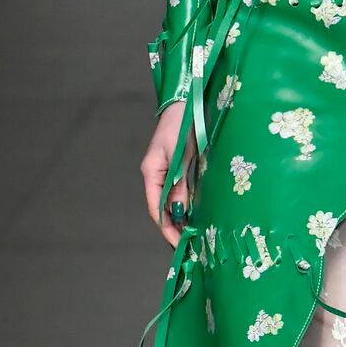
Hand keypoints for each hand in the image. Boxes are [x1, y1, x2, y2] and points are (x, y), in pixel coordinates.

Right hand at [140, 99, 196, 246]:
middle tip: (189, 244)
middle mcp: (155, 174)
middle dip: (174, 226)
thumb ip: (179, 183)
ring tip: (192, 235)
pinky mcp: (174, 166)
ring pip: (170, 201)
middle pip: (162, 207)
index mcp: (151, 172)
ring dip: (180, 217)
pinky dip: (184, 203)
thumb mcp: (182, 155)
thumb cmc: (180, 124)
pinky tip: (194, 213)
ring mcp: (164, 171)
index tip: (179, 243)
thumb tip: (179, 211)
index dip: (167, 228)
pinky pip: (177, 190)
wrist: (185, 102)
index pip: (156, 208)